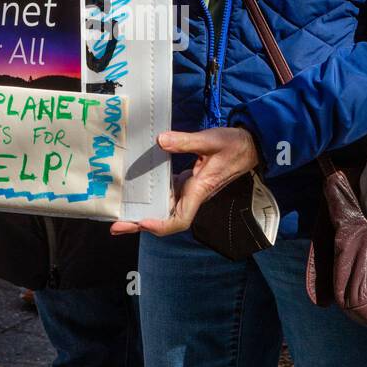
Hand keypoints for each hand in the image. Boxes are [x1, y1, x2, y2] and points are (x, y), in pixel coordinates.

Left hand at [110, 126, 259, 237]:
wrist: (250, 146)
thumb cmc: (233, 145)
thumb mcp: (210, 140)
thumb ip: (185, 141)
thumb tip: (160, 141)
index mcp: (199, 190)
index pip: (180, 219)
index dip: (161, 225)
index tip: (143, 222)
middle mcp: (192, 195)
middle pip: (166, 219)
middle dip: (141, 224)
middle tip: (116, 226)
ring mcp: (189, 191)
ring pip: (165, 210)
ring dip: (143, 214)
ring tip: (120, 216)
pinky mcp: (187, 183)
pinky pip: (168, 197)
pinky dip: (152, 200)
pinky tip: (136, 195)